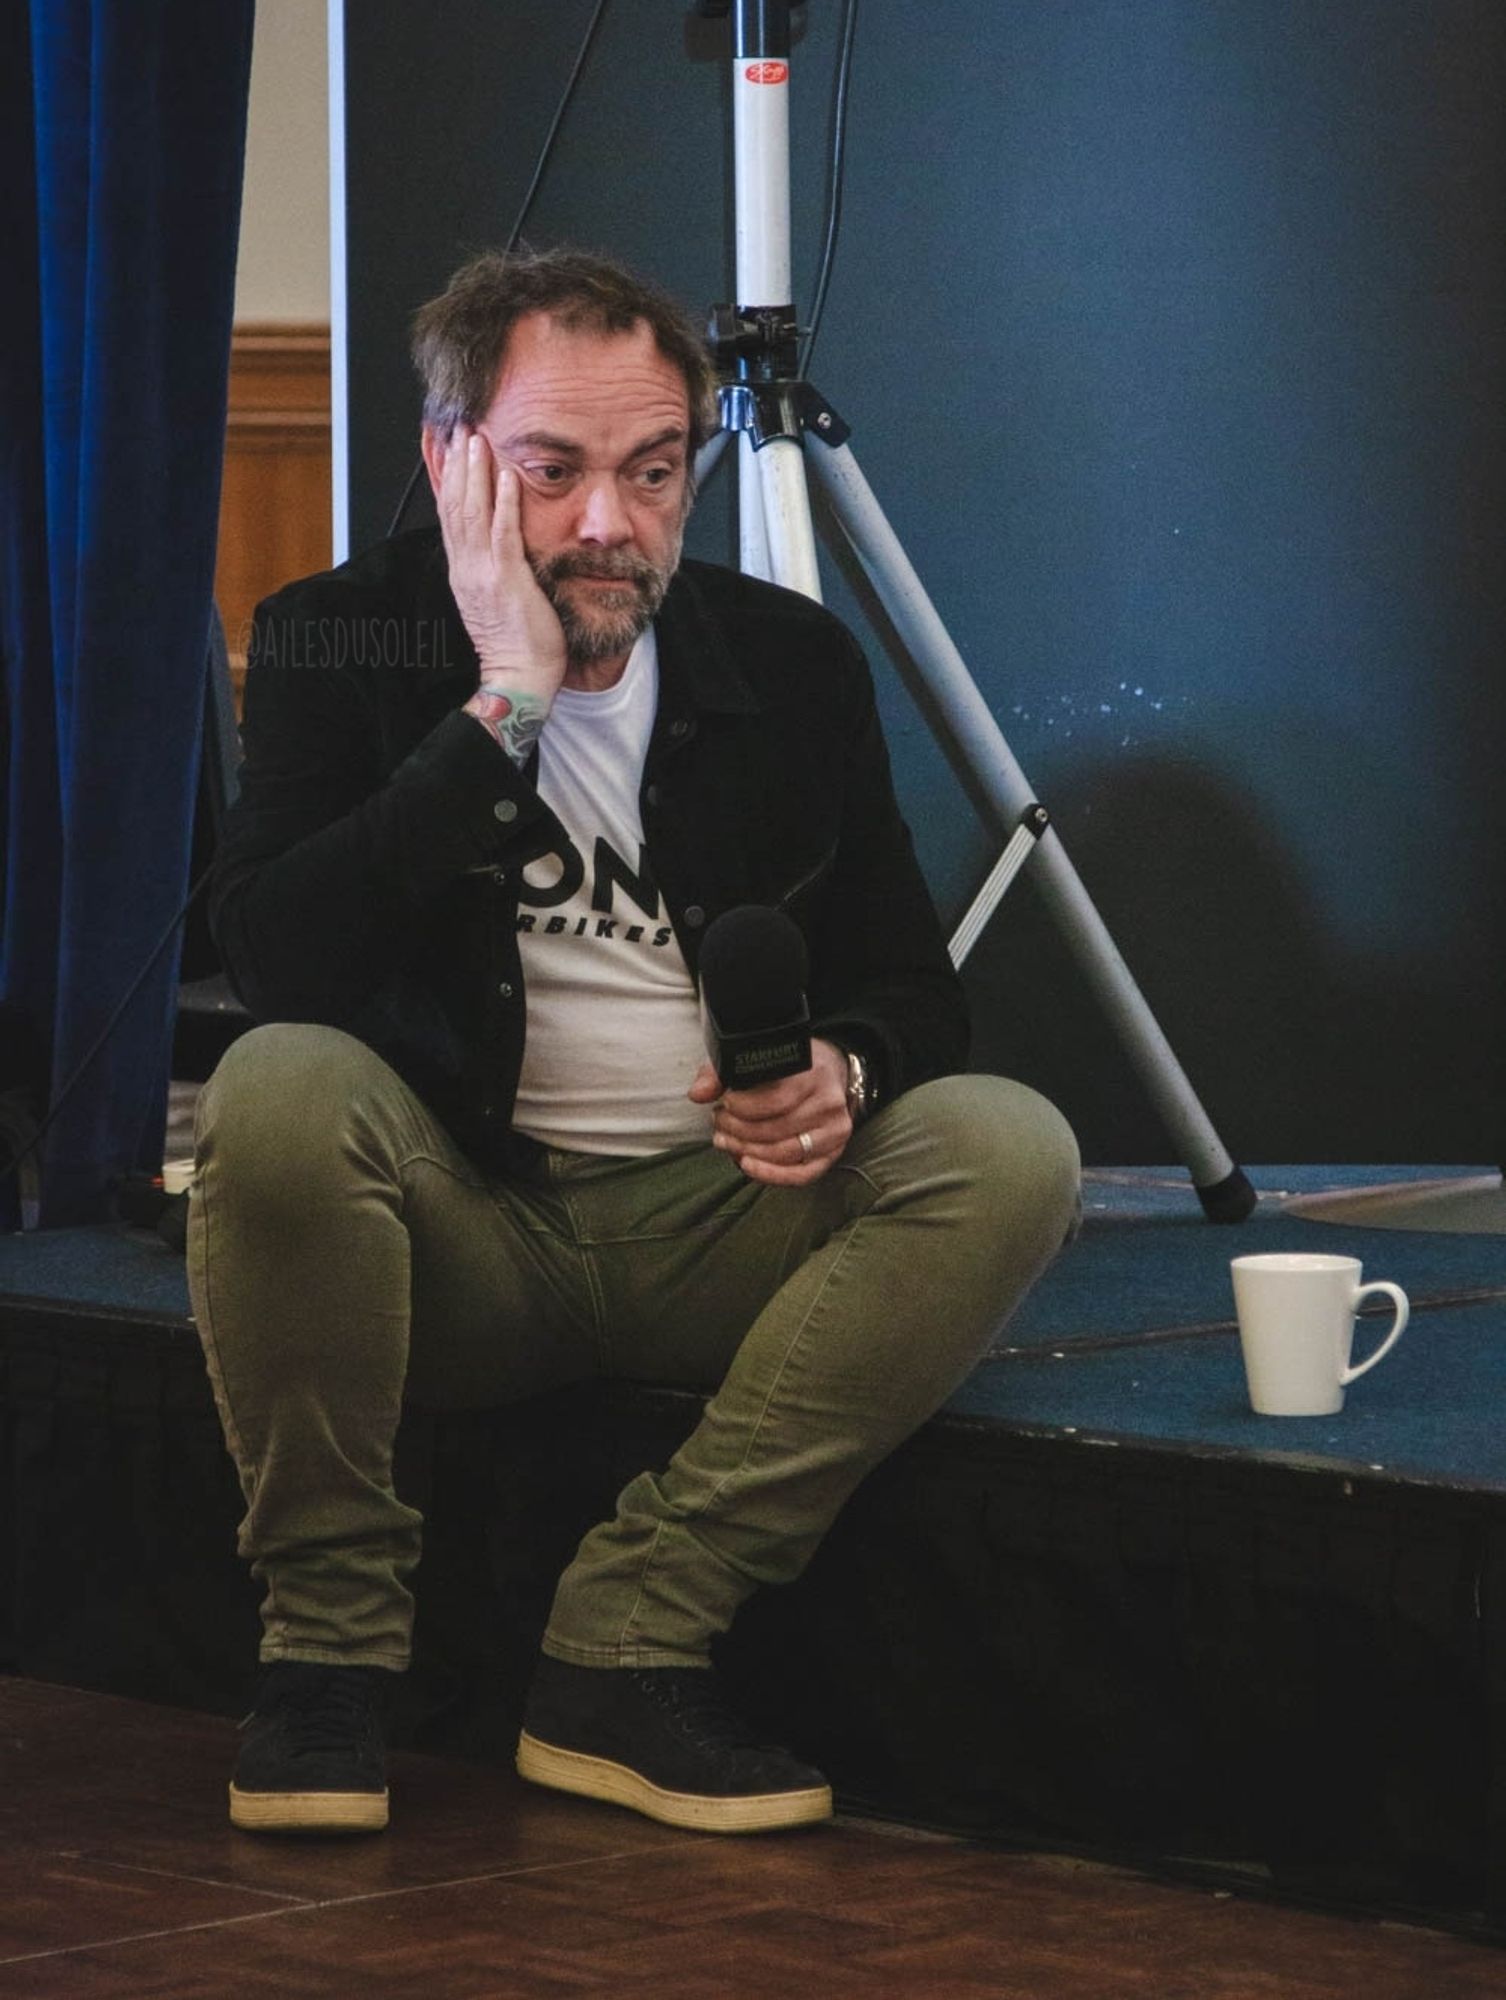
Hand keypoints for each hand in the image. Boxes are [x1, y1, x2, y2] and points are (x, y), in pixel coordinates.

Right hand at [435, 425, 567, 699]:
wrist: (518, 678)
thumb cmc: (516, 642)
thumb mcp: (494, 596)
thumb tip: (494, 542)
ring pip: (472, 512)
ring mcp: (484, 573)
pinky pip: (503, 534)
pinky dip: (503, 503)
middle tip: (459, 428)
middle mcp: (467, 568)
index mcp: (463, 571)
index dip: (447, 478)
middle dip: (456, 463)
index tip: (449, 447)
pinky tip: (506, 476)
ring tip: (477, 439)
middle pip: (454, 505)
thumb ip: (490, 565)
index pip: (450, 515)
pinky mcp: (508, 581)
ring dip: (475, 472)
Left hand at [688, 1038, 851, 1185]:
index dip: (743, 1107)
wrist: (826, 1071)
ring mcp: (835, 1130)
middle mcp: (829, 1102)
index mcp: (813, 1072)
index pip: (775, 1100)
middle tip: (719, 1126)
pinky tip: (747, 1165)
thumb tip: (698, 1094)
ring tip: (726, 1142)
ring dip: (749, 1152)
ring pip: (786, 1152)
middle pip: (777, 1129)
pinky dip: (771, 1175)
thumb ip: (721, 1072)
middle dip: (739, 1131)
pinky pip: (802, 1174)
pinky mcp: (834, 1152)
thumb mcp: (755, 1058)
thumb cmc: (787, 1067)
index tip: (723, 1103)